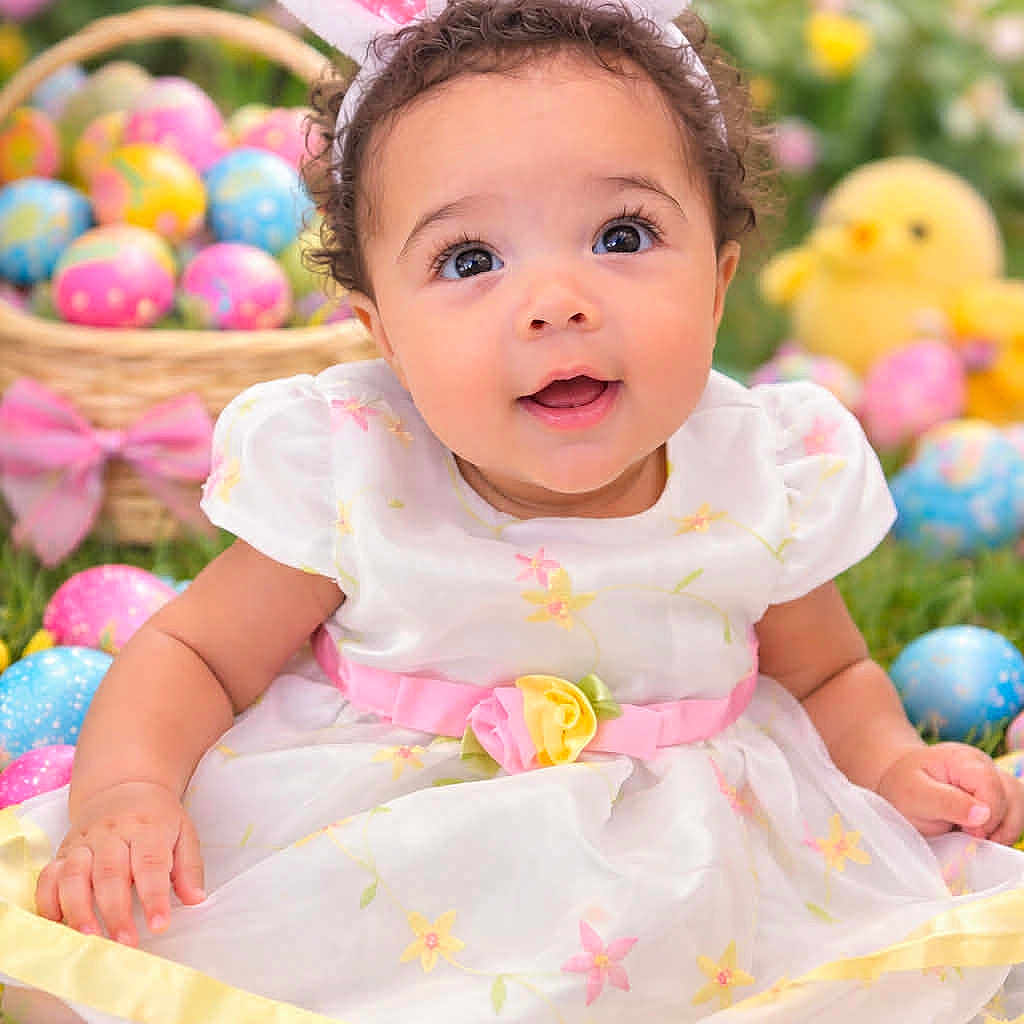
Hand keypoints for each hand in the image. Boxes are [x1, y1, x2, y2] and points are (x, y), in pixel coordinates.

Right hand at [35, 781, 205, 945]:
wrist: (123, 786)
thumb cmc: (157, 818)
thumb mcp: (183, 832)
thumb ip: (190, 867)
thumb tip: (195, 899)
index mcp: (146, 828)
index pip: (150, 863)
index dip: (154, 897)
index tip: (159, 926)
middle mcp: (111, 833)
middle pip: (110, 873)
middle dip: (115, 912)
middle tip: (125, 942)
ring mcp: (83, 842)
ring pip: (74, 876)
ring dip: (79, 910)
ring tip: (89, 939)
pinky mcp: (62, 852)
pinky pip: (48, 877)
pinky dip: (48, 902)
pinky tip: (59, 925)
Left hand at [877, 742, 1023, 844]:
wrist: (898, 785)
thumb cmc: (903, 788)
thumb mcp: (914, 795)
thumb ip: (947, 803)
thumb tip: (983, 814)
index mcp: (962, 759)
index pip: (991, 784)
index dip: (988, 813)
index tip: (969, 831)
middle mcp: (983, 766)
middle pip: (1013, 795)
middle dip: (999, 824)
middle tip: (971, 836)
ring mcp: (991, 780)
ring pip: (1018, 805)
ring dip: (1005, 828)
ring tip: (977, 838)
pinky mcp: (995, 796)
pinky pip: (1013, 813)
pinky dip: (1003, 829)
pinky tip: (981, 835)